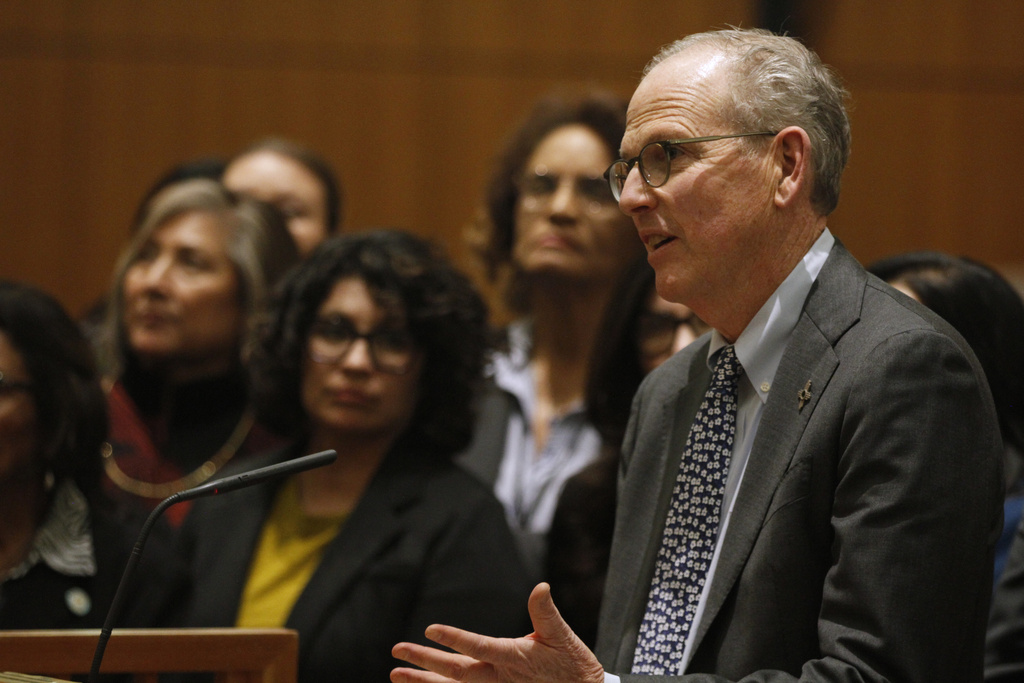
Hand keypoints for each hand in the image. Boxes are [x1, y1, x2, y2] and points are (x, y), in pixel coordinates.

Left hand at [391, 582, 604, 682]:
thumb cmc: (572, 664)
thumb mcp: (562, 635)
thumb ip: (545, 612)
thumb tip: (540, 587)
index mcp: (513, 658)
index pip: (479, 648)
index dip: (455, 640)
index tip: (431, 630)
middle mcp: (499, 678)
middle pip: (455, 673)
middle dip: (424, 662)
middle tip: (397, 651)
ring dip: (423, 682)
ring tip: (397, 674)